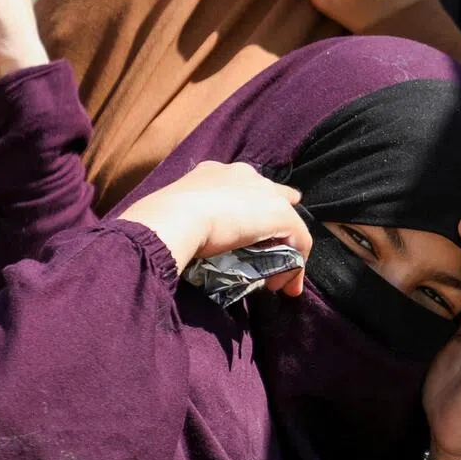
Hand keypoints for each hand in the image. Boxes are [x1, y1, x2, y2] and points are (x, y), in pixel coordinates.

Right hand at [119, 161, 312, 292]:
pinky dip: (294, 265)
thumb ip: (185, 223)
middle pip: (274, 196)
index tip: (248, 232)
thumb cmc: (161, 221)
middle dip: (276, 226)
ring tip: (276, 281)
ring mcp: (263, 191)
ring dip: (286, 252)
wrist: (171, 218)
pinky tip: (283, 285)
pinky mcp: (279, 212)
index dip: (250, 210)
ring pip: (287, 222)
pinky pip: (299, 239)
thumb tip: (182, 246)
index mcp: (214, 173)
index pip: (243, 186)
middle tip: (273, 254)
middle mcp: (242, 174)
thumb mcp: (173, 217)